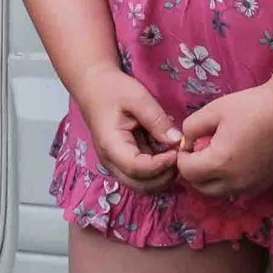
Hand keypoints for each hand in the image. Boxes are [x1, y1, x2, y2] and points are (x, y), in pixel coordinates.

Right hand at [74, 65, 181, 187]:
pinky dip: (158, 167)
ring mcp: (117, 163)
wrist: (93, 86)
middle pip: (141, 186)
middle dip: (165, 176)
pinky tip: (166, 149)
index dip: (160, 165)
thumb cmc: (112, 89)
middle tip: (179, 156)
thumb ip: (157, 120)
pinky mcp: (124, 160)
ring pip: (143, 184)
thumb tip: (177, 141)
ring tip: (175, 153)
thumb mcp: (138, 98)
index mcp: (111, 145)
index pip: (137, 169)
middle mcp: (112, 161)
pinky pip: (143, 173)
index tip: (177, 151)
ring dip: (163, 174)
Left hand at [174, 86, 272, 203]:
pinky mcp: (265, 185)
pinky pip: (239, 190)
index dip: (183, 157)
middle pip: (201, 188)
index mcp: (220, 163)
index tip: (191, 143)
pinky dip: (231, 181)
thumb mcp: (213, 110)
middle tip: (200, 152)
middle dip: (195, 172)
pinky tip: (237, 161)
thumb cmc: (252, 106)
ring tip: (217, 157)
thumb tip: (188, 144)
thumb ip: (191, 128)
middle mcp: (235, 182)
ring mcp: (252, 186)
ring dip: (212, 180)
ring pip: (220, 193)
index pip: (187, 172)